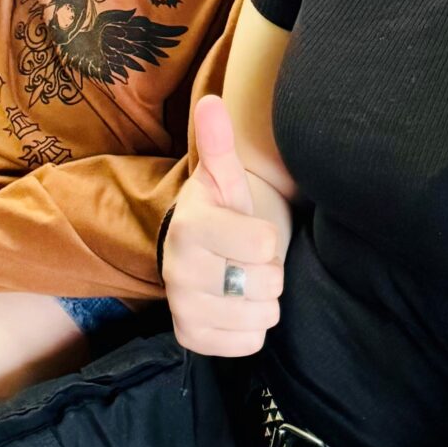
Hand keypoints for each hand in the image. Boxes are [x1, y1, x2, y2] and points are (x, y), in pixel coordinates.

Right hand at [163, 96, 283, 355]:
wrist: (199, 251)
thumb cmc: (222, 211)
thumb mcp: (226, 178)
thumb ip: (220, 143)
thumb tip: (212, 102)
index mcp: (190, 226)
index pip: (263, 244)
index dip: (268, 238)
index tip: (250, 229)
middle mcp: (178, 271)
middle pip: (266, 284)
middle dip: (268, 271)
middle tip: (248, 258)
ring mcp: (182, 308)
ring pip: (261, 317)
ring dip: (263, 301)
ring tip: (243, 279)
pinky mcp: (189, 338)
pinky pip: (248, 344)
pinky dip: (251, 328)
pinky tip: (236, 306)